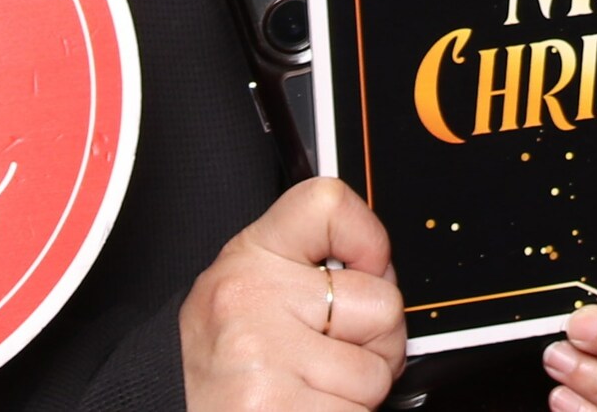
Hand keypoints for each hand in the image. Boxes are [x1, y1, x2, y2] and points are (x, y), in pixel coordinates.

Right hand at [180, 178, 404, 411]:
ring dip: (357, 394)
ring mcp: (263, 360)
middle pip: (383, 306)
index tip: (362, 267)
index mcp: (249, 259)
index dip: (367, 238)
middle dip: (376, 342)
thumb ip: (306, 269)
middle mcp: (251, 301)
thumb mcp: (247, 291)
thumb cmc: (214, 363)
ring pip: (376, 373)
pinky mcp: (274, 409)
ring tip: (309, 390)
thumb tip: (382, 271)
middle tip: (333, 356)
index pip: (328, 205)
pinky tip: (303, 409)